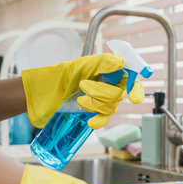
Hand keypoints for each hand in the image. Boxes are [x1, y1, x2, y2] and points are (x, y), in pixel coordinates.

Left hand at [22, 53, 144, 128]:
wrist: (46, 92)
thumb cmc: (63, 75)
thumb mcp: (81, 65)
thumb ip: (103, 62)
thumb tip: (121, 63)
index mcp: (112, 74)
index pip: (132, 80)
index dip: (136, 89)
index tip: (134, 97)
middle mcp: (111, 88)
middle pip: (119, 95)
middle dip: (100, 92)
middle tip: (83, 86)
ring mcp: (104, 102)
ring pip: (110, 107)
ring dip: (93, 103)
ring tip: (79, 99)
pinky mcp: (96, 115)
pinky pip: (104, 119)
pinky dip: (99, 120)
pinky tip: (91, 121)